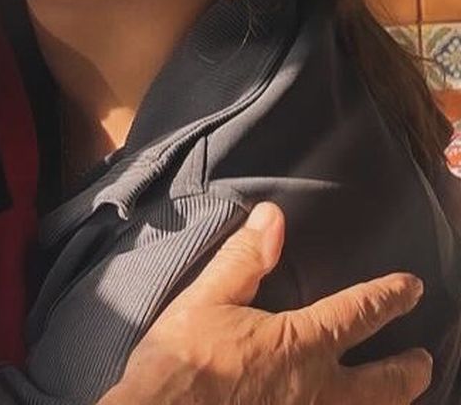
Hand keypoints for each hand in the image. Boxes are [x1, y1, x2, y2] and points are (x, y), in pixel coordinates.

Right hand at [99, 202, 431, 404]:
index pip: (359, 313)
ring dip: (391, 400)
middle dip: (408, 368)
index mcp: (300, 344)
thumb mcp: (207, 297)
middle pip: (385, 383)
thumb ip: (245, 258)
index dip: (389, 296)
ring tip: (398, 392)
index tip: (411, 287)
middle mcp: (318, 389)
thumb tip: (272, 218)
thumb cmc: (182, 361)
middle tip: (423, 358)